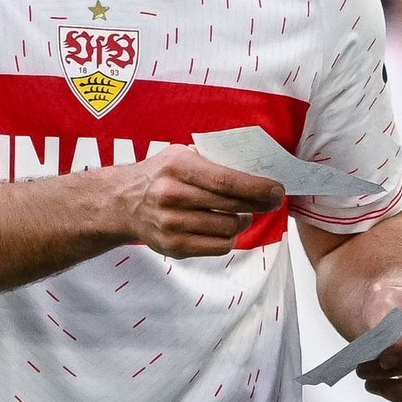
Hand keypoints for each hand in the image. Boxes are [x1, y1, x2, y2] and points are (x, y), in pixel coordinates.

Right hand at [115, 144, 284, 257]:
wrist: (123, 203)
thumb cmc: (161, 175)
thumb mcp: (181, 154)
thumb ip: (214, 161)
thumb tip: (257, 171)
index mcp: (178, 167)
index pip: (227, 181)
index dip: (257, 188)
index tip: (277, 190)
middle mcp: (172, 196)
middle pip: (232, 206)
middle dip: (260, 205)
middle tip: (272, 202)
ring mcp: (172, 224)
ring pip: (229, 228)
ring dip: (243, 221)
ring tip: (242, 214)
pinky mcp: (173, 247)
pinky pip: (219, 246)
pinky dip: (229, 237)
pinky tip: (225, 227)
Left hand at [354, 287, 401, 401]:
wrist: (392, 314)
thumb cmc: (389, 306)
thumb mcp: (381, 305)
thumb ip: (384, 325)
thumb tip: (383, 351)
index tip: (382, 359)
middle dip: (395, 371)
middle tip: (363, 370)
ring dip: (397, 388)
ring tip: (369, 383)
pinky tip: (381, 388)